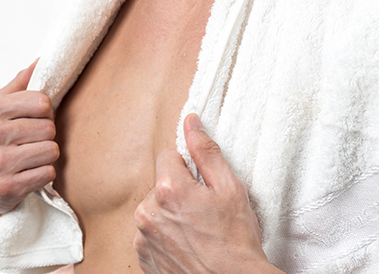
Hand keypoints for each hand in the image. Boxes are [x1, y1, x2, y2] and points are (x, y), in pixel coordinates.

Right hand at [0, 59, 58, 218]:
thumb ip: (20, 84)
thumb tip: (42, 59)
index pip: (42, 102)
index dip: (44, 112)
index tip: (34, 119)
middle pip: (48, 127)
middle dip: (45, 136)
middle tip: (30, 142)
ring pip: (51, 150)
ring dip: (46, 156)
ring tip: (30, 158)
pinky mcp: (7, 188)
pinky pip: (47, 173)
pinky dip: (43, 175)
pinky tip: (27, 174)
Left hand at [133, 114, 282, 273]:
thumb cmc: (235, 241)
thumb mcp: (230, 188)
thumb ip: (206, 151)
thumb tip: (191, 122)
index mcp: (168, 189)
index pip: (168, 156)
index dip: (189, 169)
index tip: (202, 187)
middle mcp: (148, 211)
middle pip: (160, 183)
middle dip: (178, 191)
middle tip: (203, 211)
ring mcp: (142, 237)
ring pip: (154, 208)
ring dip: (170, 214)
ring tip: (196, 231)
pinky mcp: (143, 256)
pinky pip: (150, 233)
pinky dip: (164, 236)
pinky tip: (186, 245)